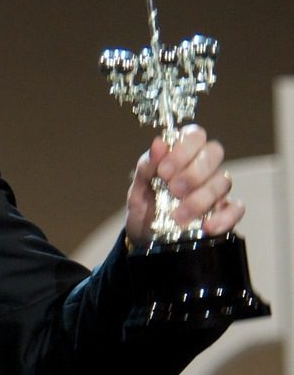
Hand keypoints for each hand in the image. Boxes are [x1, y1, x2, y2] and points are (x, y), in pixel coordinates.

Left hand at [125, 124, 244, 247]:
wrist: (147, 239)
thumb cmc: (145, 208)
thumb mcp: (138, 190)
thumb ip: (147, 167)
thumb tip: (158, 143)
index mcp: (183, 155)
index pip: (195, 135)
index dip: (183, 149)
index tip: (164, 171)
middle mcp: (204, 168)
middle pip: (215, 153)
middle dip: (193, 172)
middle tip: (173, 190)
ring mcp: (217, 190)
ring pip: (223, 182)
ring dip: (201, 199)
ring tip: (178, 216)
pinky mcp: (225, 212)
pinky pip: (236, 209)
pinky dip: (224, 217)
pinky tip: (207, 226)